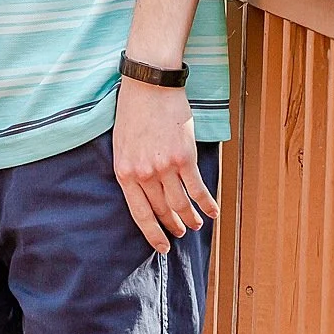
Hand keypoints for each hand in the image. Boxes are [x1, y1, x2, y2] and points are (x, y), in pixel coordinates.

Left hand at [112, 78, 217, 252]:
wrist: (149, 86)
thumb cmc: (132, 113)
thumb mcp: (120, 144)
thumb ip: (130, 169)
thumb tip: (141, 192)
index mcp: (124, 171)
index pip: (139, 213)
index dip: (152, 233)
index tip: (161, 247)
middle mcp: (144, 173)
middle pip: (162, 210)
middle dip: (173, 226)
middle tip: (181, 233)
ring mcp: (165, 167)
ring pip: (182, 204)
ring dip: (191, 218)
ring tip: (196, 224)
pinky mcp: (184, 158)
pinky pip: (198, 189)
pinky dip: (207, 204)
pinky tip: (212, 212)